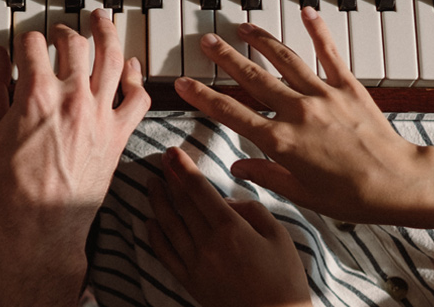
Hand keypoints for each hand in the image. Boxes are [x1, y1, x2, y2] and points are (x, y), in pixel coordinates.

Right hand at [0, 10, 150, 306]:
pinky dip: (135, 76)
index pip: (32, 44)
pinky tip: (129, 65)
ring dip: (107, 33)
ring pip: (112, 58)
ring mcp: (100, 114)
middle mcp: (73, 97)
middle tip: (58, 33)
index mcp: (37, 94)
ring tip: (101, 19)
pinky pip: (138, 96)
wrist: (41, 225)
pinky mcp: (119, 133)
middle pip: (74, 43)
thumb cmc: (11, 185)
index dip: (24, 40)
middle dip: (63, 32)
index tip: (21, 45)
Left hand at [148, 147, 312, 306]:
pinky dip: (154, 236)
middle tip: (161, 159)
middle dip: (169, 178)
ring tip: (151, 184)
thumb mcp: (280, 238)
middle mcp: (207, 244)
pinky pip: (165, 254)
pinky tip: (149, 222)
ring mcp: (195, 264)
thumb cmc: (284, 281)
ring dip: (157, 201)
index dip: (183, 168)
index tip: (172, 152)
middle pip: (181, 203)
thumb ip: (254, 211)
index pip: (199, 190)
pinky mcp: (190, 281)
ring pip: (168, 225)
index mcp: (231, 229)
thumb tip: (228, 202)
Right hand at [174, 8, 433, 228]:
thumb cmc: (352, 196)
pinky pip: (330, 53)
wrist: (398, 183)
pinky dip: (318, 30)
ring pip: (284, 59)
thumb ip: (267, 175)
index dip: (203, 96)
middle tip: (206, 41)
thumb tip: (240, 168)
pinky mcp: (348, 87)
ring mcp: (323, 95)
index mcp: (281, 141)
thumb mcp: (301, 194)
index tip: (184, 82)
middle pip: (252, 77)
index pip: (231, 114)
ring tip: (241, 26)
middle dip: (225, 58)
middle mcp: (297, 111)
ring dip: (260, 40)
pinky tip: (306, 12)